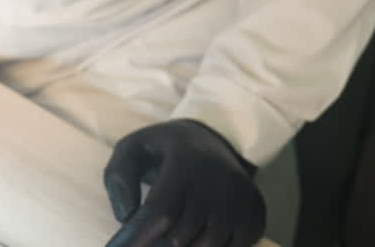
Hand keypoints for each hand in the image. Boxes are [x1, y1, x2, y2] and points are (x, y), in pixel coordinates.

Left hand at [103, 119, 265, 246]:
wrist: (219, 138)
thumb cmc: (169, 149)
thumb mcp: (135, 147)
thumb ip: (118, 176)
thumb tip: (126, 215)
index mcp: (185, 161)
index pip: (161, 210)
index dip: (140, 236)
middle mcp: (218, 181)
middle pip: (183, 235)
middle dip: (160, 245)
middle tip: (150, 240)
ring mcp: (241, 198)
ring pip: (208, 245)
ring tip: (173, 237)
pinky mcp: (255, 212)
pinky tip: (201, 235)